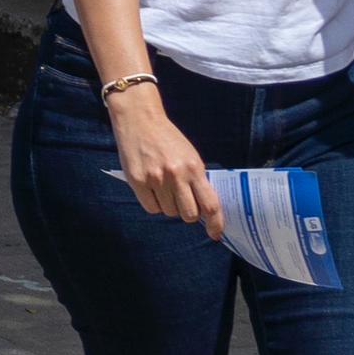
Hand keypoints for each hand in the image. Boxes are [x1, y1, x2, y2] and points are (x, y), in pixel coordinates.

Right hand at [109, 87, 222, 237]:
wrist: (140, 120)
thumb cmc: (167, 138)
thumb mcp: (189, 155)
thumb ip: (196, 179)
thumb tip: (204, 208)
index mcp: (194, 168)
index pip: (210, 204)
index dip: (216, 223)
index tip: (216, 234)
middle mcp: (176, 175)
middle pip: (189, 214)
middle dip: (188, 213)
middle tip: (183, 201)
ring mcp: (156, 179)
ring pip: (169, 212)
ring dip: (169, 206)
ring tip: (164, 188)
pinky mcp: (138, 181)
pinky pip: (151, 208)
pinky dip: (154, 204)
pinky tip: (152, 189)